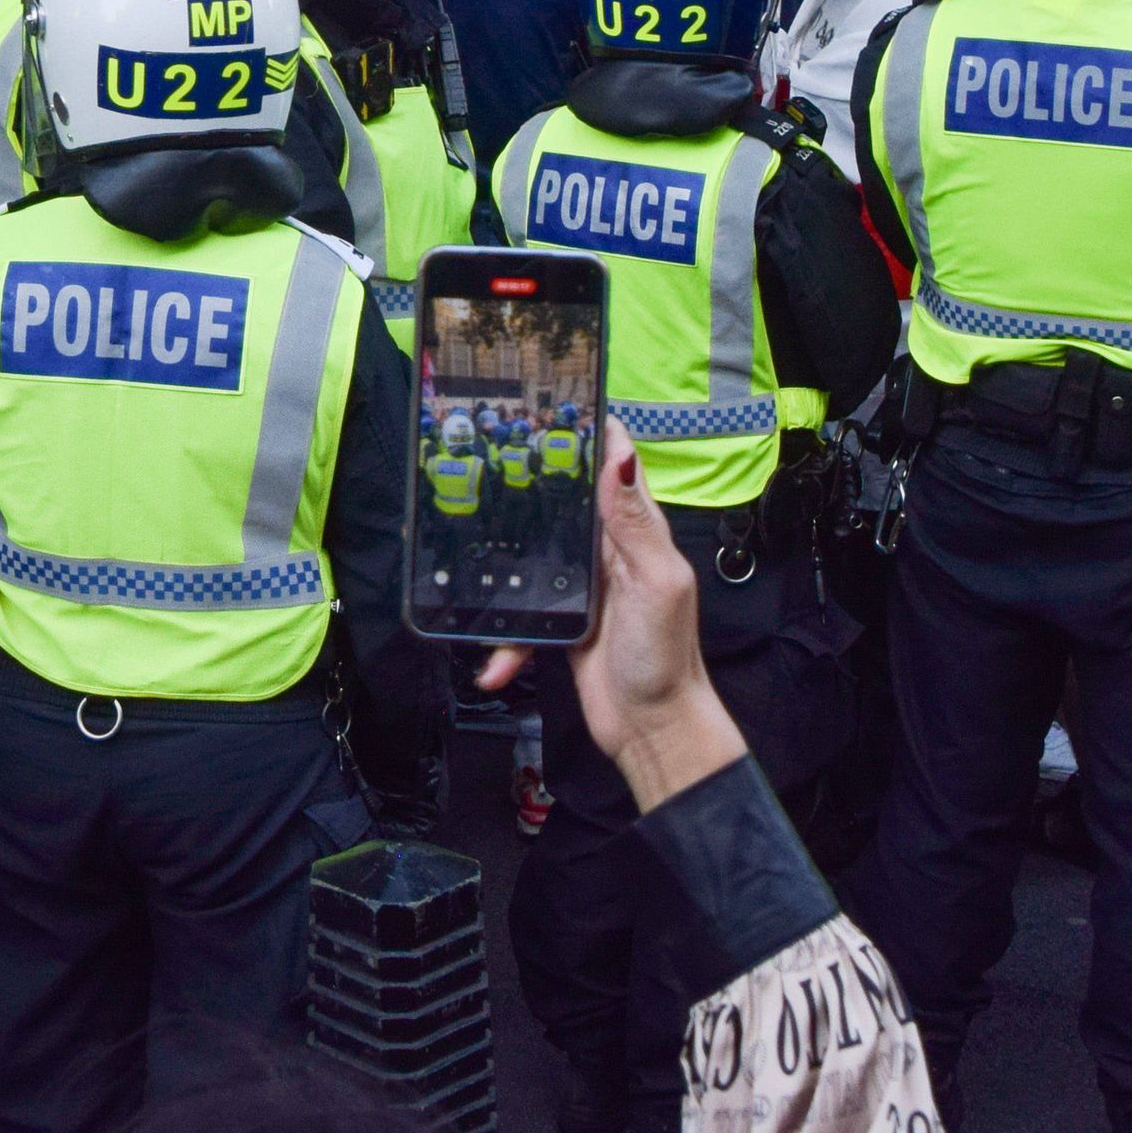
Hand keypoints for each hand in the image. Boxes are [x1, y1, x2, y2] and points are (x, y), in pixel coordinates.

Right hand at [476, 431, 746, 815]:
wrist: (652, 728)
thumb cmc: (665, 655)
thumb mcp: (656, 582)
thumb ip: (635, 522)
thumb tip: (619, 454)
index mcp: (636, 532)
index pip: (614, 466)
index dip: (587, 432)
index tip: (548, 403)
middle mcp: (609, 552)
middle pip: (561, 505)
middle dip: (524, 488)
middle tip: (479, 466)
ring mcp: (583, 588)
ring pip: (531, 559)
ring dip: (501, 575)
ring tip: (467, 576)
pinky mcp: (561, 622)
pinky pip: (521, 619)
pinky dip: (506, 642)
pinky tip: (496, 666)